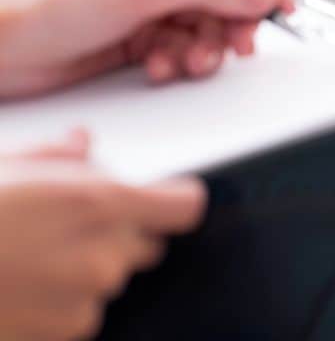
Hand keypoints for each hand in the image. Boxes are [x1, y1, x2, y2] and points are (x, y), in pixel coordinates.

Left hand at [0, 0, 294, 98]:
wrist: (2, 49)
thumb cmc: (49, 4)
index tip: (278, 6)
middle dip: (236, 21)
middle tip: (239, 45)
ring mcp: (155, 4)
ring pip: (212, 26)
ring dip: (207, 49)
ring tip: (188, 62)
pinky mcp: (145, 37)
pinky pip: (186, 49)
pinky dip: (180, 62)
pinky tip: (158, 67)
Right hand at [0, 130, 204, 340]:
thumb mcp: (11, 163)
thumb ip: (63, 156)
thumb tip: (83, 146)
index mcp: (101, 203)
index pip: (185, 207)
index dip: (170, 202)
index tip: (162, 199)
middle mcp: (103, 256)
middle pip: (146, 245)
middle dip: (117, 233)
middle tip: (62, 226)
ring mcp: (84, 302)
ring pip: (109, 280)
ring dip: (84, 271)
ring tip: (26, 257)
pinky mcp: (62, 335)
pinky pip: (80, 314)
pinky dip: (59, 303)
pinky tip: (18, 287)